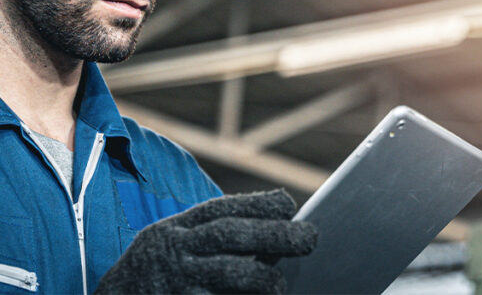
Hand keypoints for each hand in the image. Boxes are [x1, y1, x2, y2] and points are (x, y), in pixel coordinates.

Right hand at [95, 189, 316, 293]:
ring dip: (261, 278)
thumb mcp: (175, 242)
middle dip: (273, 235)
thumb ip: (218, 233)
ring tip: (279, 286)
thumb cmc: (160, 274)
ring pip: (226, 273)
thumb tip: (284, 221)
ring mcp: (175, 284)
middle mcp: (175, 251)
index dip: (258, 205)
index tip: (289, 206)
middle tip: (310, 238)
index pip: (221, 209)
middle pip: (229, 235)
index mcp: (177, 229)